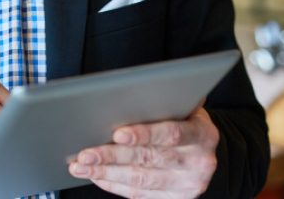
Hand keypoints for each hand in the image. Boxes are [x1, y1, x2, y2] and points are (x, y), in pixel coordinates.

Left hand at [68, 107, 218, 197]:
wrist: (202, 150)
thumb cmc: (183, 120)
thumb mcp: (182, 107)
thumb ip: (161, 102)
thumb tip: (123, 95)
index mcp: (203, 134)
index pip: (171, 133)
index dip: (143, 134)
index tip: (117, 134)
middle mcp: (200, 162)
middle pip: (150, 159)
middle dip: (113, 156)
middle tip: (85, 154)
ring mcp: (189, 184)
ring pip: (140, 180)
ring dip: (106, 173)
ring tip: (81, 166)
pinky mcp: (176, 198)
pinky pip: (139, 194)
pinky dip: (113, 184)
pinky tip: (95, 175)